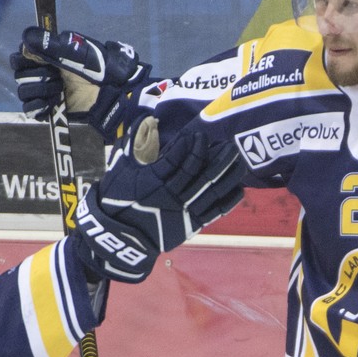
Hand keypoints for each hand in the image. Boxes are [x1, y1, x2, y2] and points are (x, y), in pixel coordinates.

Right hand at [12, 27, 148, 137]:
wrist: (110, 95)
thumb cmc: (97, 69)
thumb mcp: (74, 53)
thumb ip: (49, 44)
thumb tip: (26, 37)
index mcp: (48, 55)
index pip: (21, 56)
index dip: (25, 58)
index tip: (37, 60)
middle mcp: (44, 72)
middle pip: (20, 74)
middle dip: (37, 75)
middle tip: (56, 77)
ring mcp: (45, 91)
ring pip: (24, 91)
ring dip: (41, 89)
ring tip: (59, 90)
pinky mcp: (48, 109)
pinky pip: (30, 109)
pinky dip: (38, 106)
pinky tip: (51, 102)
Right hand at [69, 126, 245, 282]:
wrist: (121, 238)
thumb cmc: (118, 201)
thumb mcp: (120, 171)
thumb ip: (134, 144)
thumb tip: (146, 118)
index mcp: (154, 181)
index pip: (177, 159)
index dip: (189, 145)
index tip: (197, 135)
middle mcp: (172, 196)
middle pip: (200, 172)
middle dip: (215, 155)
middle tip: (226, 143)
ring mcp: (184, 211)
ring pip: (212, 189)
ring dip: (226, 172)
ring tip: (235, 158)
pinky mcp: (192, 224)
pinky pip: (216, 211)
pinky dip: (229, 199)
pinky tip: (239, 186)